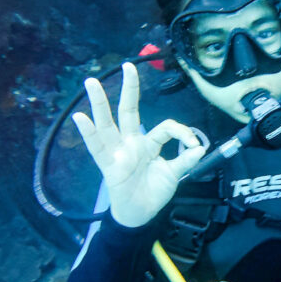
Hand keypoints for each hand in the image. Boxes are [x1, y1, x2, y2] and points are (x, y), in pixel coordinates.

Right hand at [72, 63, 204, 226]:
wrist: (140, 215)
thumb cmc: (153, 192)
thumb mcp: (174, 175)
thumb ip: (185, 160)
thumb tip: (200, 147)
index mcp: (148, 143)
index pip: (164, 128)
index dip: (181, 131)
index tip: (195, 144)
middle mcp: (131, 143)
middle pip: (128, 111)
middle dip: (129, 89)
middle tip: (128, 66)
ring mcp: (118, 152)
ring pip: (108, 123)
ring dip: (99, 103)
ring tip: (91, 82)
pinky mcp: (108, 165)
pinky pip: (97, 147)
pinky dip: (88, 133)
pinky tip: (80, 117)